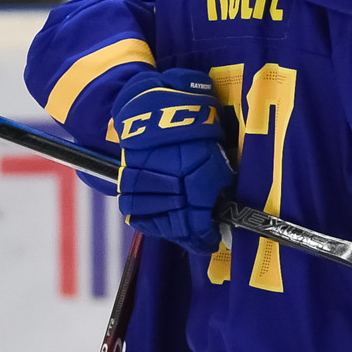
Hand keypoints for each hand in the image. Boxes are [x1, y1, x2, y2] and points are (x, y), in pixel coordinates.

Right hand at [112, 69, 232, 252]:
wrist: (157, 109)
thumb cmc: (195, 131)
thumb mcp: (217, 157)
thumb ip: (220, 186)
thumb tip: (224, 210)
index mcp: (195, 178)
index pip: (198, 222)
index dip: (205, 236)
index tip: (211, 241)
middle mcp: (169, 185)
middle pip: (178, 226)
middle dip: (190, 235)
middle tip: (200, 238)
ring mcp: (147, 187)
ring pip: (158, 222)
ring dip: (171, 229)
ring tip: (182, 229)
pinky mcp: (126, 184)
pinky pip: (136, 214)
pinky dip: (151, 221)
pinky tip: (161, 221)